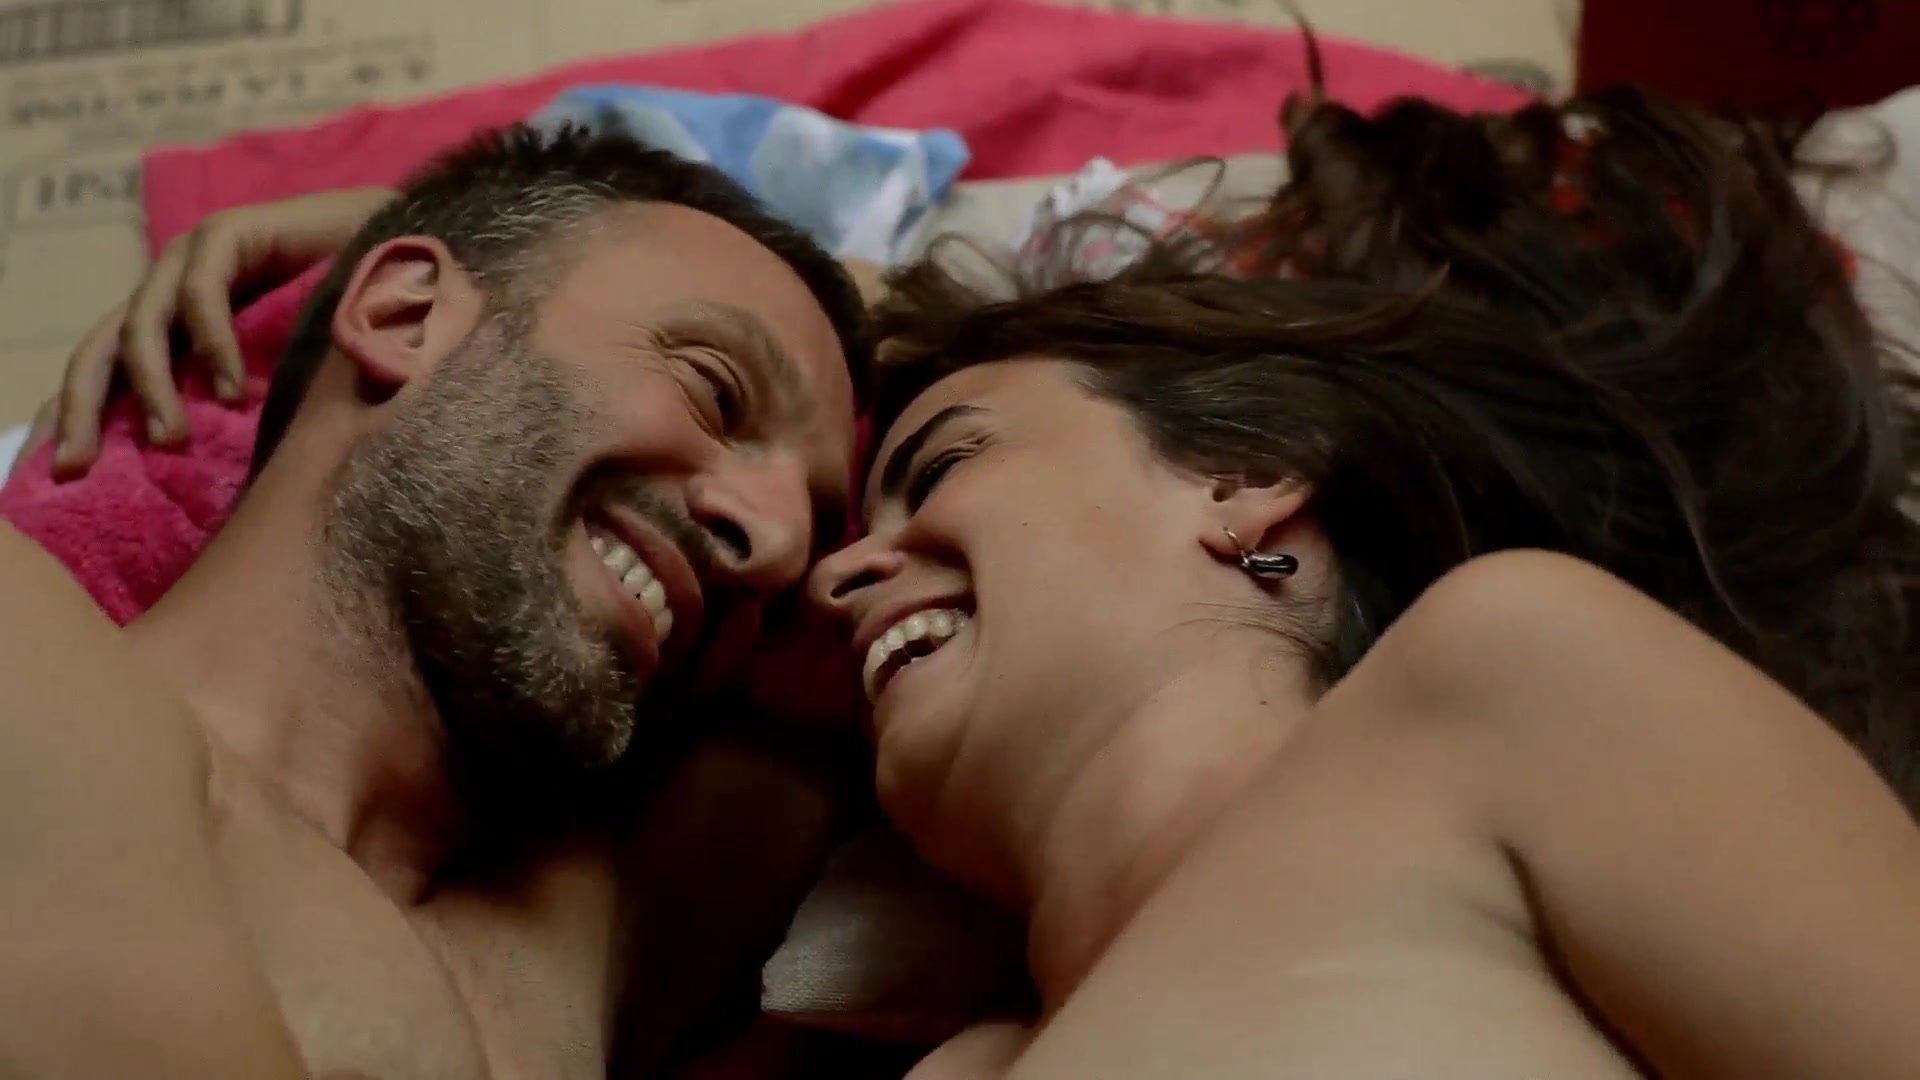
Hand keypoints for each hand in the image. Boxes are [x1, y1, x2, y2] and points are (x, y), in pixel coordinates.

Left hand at [36, 186, 393, 477]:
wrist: (413, 252)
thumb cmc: (361, 324)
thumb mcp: (289, 380)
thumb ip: (251, 408)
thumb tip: (219, 481)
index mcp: (182, 321)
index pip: (111, 366)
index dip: (85, 416)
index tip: (73, 477)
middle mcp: (176, 285)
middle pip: (102, 346)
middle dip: (82, 407)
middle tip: (77, 466)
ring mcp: (197, 255)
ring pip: (141, 325)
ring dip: (154, 388)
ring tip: (174, 440)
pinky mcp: (229, 234)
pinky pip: (200, 293)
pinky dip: (212, 343)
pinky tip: (232, 390)